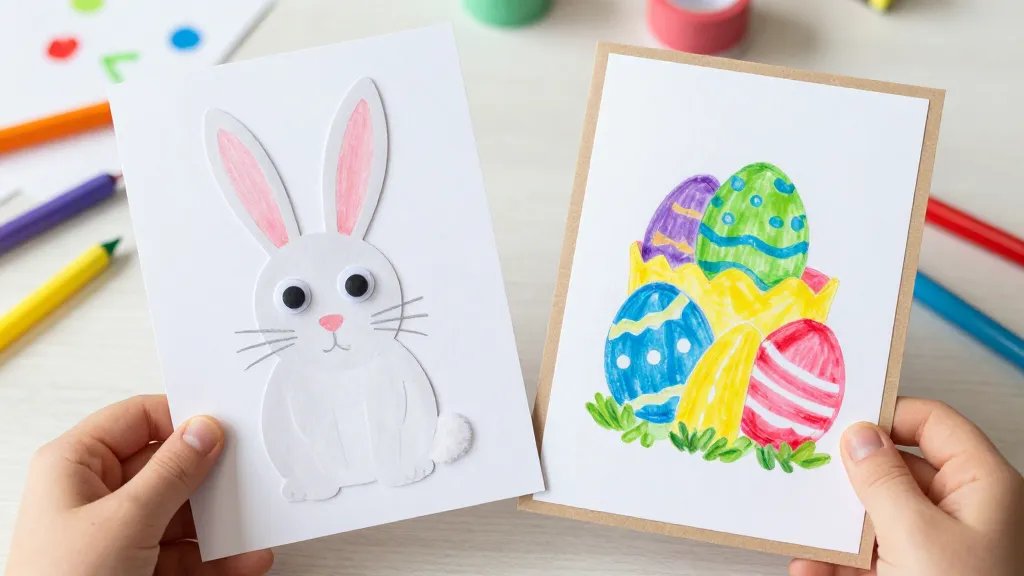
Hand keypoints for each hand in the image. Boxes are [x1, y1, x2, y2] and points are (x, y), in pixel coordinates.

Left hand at [5, 395, 272, 574]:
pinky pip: (185, 552)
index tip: (226, 427)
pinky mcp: (135, 568)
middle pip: (167, 466)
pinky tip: (245, 558)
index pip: (137, 418)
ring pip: (181, 513)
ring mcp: (117, 534)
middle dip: (209, 477)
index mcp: (75, 465)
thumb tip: (203, 430)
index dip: (182, 418)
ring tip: (252, 524)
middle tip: (247, 475)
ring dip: (220, 522)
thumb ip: (171, 472)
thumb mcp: (124, 521)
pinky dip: (217, 558)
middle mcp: (94, 494)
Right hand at [790, 397, 1023, 575]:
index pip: (932, 423)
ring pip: (876, 516)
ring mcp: (938, 548)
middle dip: (848, 477)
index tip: (838, 418)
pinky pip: (869, 559)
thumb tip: (860, 435)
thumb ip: (883, 481)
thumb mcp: (916, 537)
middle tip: (806, 468)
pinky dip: (837, 563)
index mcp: (981, 486)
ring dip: (836, 527)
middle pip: (896, 469)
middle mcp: (962, 510)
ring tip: (800, 527)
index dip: (886, 414)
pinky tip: (810, 568)